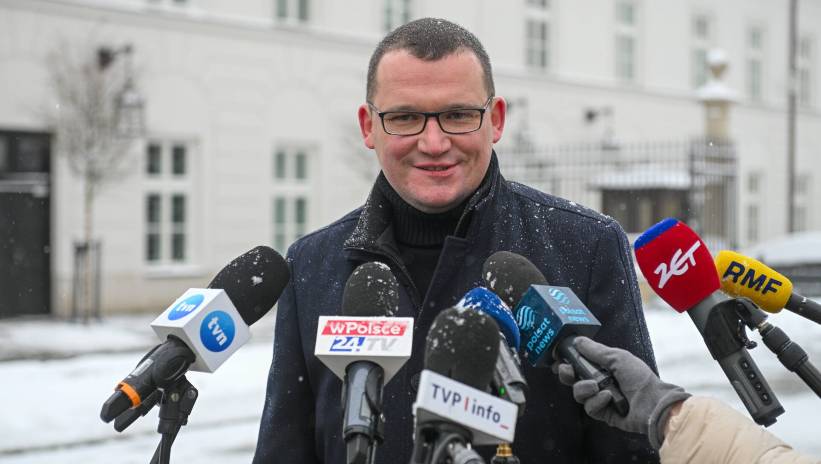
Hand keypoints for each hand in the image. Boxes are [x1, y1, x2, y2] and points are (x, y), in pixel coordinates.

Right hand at [552, 336, 689, 448]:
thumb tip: (576, 340)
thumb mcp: (617, 357)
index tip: (559, 359)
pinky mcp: (603, 414)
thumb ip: (595, 350)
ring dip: (584, 388)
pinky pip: (590, 407)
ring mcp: (600, 398)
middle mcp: (599, 382)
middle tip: (568, 371)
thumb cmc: (639, 377)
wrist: (654, 403)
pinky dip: (597, 401)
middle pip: (572, 379)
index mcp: (602, 367)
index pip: (578, 363)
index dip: (567, 362)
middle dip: (567, 374)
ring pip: (578, 393)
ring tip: (596, 386)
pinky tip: (608, 397)